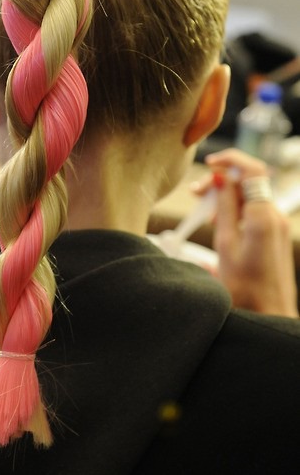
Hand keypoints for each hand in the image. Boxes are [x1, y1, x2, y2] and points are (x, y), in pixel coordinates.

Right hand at [201, 149, 297, 317]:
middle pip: (249, 181)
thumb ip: (224, 208)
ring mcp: (278, 225)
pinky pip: (254, 210)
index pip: (252, 170)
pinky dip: (235, 209)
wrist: (269, 314)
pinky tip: (219, 222)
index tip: (210, 164)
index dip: (230, 160)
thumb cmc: (246, 289)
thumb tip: (220, 179)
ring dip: (226, 196)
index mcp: (263, 217)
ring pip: (250, 195)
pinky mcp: (275, 234)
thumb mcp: (226, 245)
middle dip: (222, 181)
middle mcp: (275, 216)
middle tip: (196, 194)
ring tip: (204, 211)